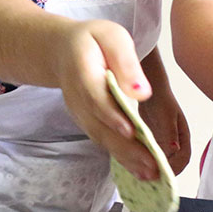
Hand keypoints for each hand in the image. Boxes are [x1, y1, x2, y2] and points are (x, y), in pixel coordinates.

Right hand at [53, 19, 158, 180]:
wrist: (61, 51)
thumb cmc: (92, 41)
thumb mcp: (111, 37)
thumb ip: (125, 62)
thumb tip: (141, 93)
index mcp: (82, 72)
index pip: (96, 97)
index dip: (112, 115)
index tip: (132, 131)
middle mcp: (77, 98)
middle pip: (100, 126)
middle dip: (126, 148)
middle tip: (152, 166)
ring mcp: (79, 113)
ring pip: (101, 137)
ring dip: (125, 158)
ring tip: (150, 174)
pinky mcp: (86, 121)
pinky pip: (102, 139)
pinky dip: (120, 156)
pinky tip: (138, 168)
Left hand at [139, 87, 190, 174]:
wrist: (150, 90)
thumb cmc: (161, 99)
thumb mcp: (166, 116)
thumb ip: (169, 132)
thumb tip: (175, 149)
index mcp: (182, 137)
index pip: (183, 158)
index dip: (175, 169)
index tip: (163, 177)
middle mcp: (175, 141)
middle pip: (173, 162)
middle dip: (163, 173)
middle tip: (149, 179)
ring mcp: (164, 141)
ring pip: (162, 159)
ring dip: (153, 168)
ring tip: (141, 175)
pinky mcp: (154, 139)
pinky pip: (152, 154)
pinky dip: (146, 160)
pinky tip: (135, 164)